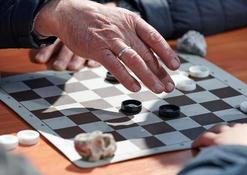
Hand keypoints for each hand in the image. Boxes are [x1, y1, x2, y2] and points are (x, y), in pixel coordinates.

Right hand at [34, 0, 179, 92]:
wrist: (70, 12)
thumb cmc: (99, 21)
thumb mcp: (121, 21)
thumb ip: (135, 36)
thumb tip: (152, 55)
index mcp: (133, 22)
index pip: (155, 38)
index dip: (167, 53)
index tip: (176, 66)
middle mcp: (125, 31)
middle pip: (147, 54)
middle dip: (160, 72)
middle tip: (170, 86)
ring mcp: (111, 40)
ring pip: (134, 60)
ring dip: (148, 76)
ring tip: (158, 89)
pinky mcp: (98, 50)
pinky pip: (115, 66)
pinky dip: (126, 78)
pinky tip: (135, 88)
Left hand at [192, 124, 246, 153]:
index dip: (242, 137)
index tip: (240, 140)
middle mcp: (241, 128)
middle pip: (231, 128)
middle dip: (226, 133)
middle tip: (221, 139)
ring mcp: (227, 133)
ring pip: (216, 129)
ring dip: (212, 134)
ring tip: (207, 140)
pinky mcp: (215, 139)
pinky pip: (204, 138)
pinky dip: (199, 141)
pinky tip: (195, 146)